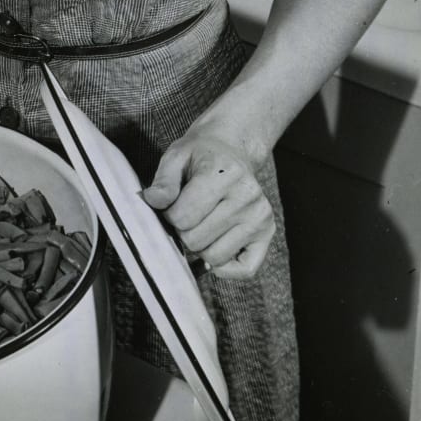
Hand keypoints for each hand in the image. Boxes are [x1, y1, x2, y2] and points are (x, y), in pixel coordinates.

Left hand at [141, 124, 275, 280]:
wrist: (231, 151)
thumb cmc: (201, 157)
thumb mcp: (176, 156)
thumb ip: (164, 181)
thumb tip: (153, 202)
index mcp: (224, 174)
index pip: (183, 217)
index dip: (169, 215)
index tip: (173, 204)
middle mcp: (247, 196)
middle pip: (196, 240)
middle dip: (184, 231)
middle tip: (189, 214)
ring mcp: (260, 216)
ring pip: (215, 257)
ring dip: (201, 246)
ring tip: (203, 224)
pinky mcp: (267, 232)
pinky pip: (245, 270)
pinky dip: (226, 267)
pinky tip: (216, 245)